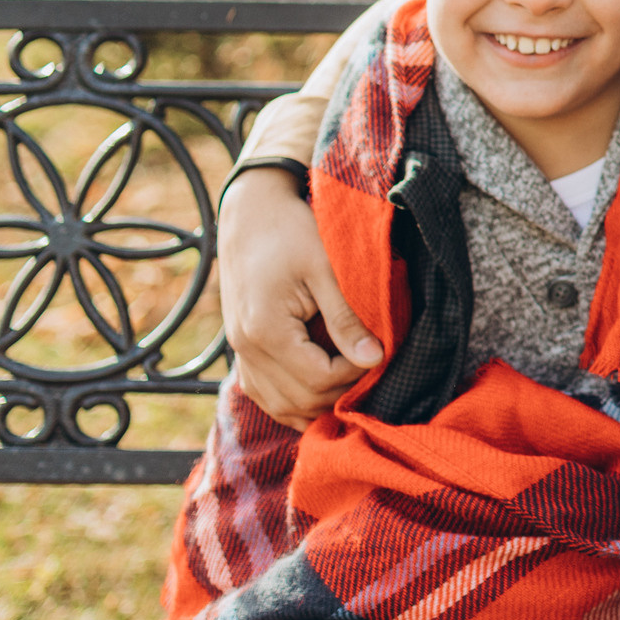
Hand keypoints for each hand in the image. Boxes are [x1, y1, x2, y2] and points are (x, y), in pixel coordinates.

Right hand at [219, 167, 380, 428]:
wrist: (251, 213)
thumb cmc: (291, 233)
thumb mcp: (326, 270)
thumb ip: (346, 318)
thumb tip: (374, 360)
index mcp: (265, 331)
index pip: (317, 380)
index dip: (354, 375)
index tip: (379, 352)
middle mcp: (246, 349)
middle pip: (299, 401)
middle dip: (340, 392)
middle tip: (371, 368)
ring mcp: (240, 353)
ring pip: (281, 406)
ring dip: (319, 404)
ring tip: (352, 381)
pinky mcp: (242, 350)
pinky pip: (267, 394)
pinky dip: (296, 400)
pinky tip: (324, 389)